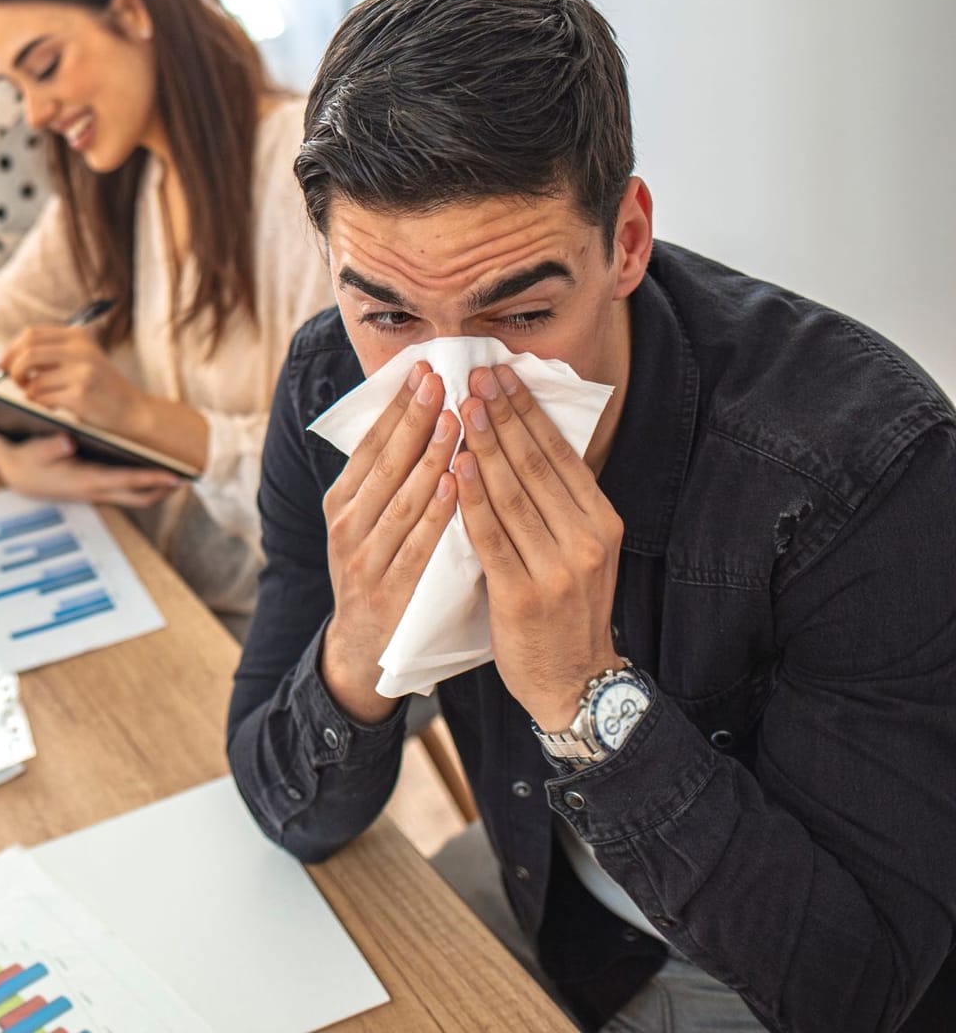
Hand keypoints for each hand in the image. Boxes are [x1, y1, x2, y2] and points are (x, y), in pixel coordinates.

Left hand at [0, 325, 147, 435]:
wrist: (134, 411)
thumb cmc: (102, 389)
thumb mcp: (83, 360)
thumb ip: (53, 355)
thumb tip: (8, 360)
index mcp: (78, 336)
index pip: (31, 334)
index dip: (10, 349)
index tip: (1, 365)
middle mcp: (80, 349)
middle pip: (27, 352)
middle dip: (13, 369)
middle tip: (15, 382)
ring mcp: (81, 371)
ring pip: (33, 378)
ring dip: (27, 392)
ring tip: (35, 398)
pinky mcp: (80, 394)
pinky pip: (43, 398)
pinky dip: (38, 404)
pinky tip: (48, 408)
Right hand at [0, 434, 183, 508]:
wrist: (10, 471)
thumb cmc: (21, 459)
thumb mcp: (30, 452)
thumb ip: (47, 447)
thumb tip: (67, 439)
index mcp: (83, 481)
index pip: (125, 482)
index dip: (151, 479)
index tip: (175, 476)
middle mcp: (94, 489)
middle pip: (139, 496)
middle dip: (164, 488)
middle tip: (190, 476)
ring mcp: (95, 489)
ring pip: (135, 495)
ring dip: (157, 487)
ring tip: (178, 471)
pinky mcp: (94, 484)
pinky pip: (125, 487)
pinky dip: (142, 481)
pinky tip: (151, 464)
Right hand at [318, 362, 461, 723]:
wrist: (361, 651)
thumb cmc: (377, 572)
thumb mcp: (367, 522)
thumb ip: (389, 479)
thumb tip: (422, 415)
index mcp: (341, 501)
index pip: (370, 444)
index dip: (397, 406)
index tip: (423, 370)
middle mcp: (346, 525)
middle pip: (384, 463)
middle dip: (414, 419)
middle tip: (442, 380)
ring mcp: (364, 559)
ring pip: (401, 499)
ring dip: (429, 457)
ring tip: (457, 420)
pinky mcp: (387, 592)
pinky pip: (417, 545)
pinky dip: (435, 513)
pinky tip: (454, 484)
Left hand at [454, 364, 623, 730]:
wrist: (573, 681)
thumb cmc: (566, 608)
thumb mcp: (580, 549)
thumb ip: (558, 503)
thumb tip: (525, 439)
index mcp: (601, 521)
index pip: (560, 453)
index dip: (528, 411)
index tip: (500, 374)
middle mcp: (586, 540)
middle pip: (536, 464)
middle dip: (503, 415)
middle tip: (474, 375)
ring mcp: (557, 568)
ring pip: (512, 494)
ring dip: (483, 446)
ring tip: (460, 406)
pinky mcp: (523, 594)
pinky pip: (491, 538)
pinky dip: (471, 500)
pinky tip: (454, 468)